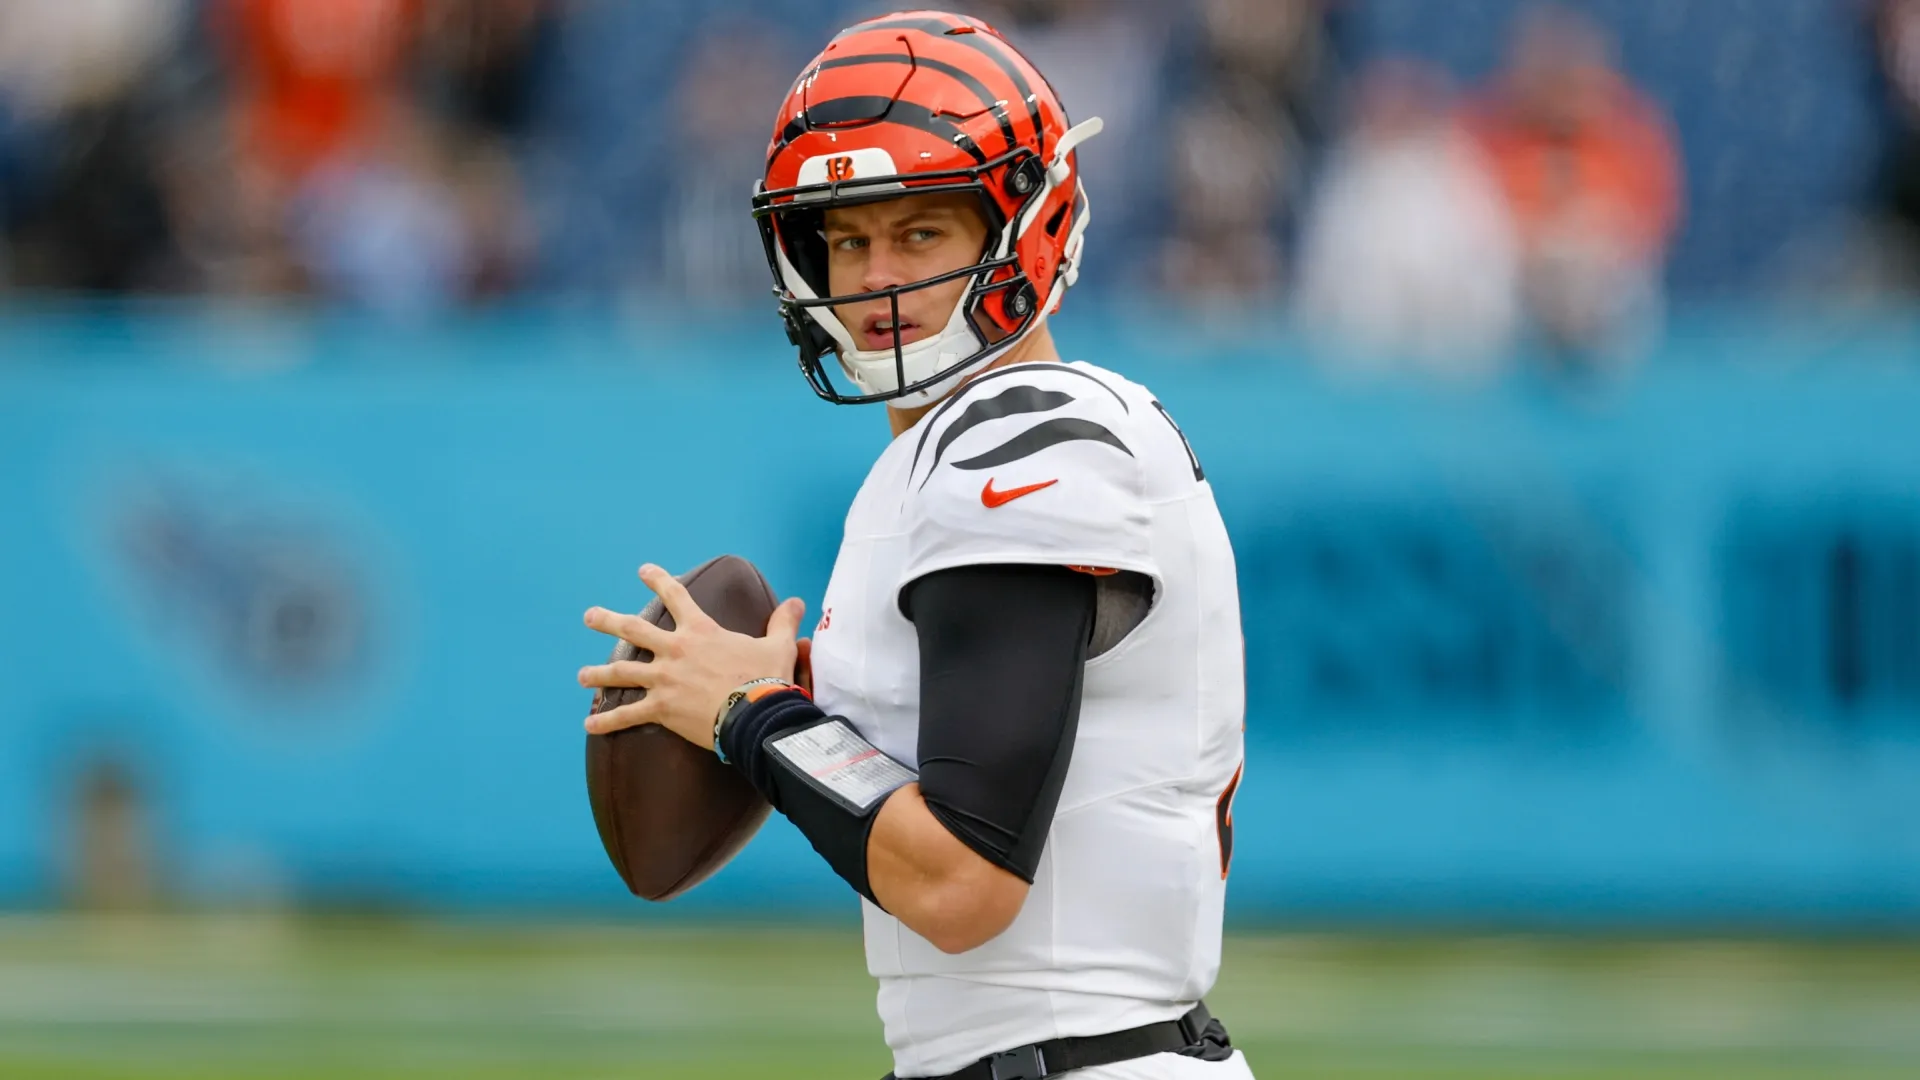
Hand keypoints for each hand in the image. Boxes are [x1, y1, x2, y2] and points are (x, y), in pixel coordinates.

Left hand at [578, 563, 805, 747]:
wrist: (755, 715)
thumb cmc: (767, 679)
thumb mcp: (778, 645)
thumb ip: (783, 622)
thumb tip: (798, 601)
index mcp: (700, 631)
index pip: (675, 597)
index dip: (658, 580)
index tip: (643, 571)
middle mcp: (674, 651)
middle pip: (632, 630)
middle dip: (607, 621)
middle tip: (589, 616)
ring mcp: (663, 680)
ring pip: (620, 674)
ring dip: (597, 674)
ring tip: (581, 676)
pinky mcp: (660, 709)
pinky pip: (627, 716)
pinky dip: (607, 721)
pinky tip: (588, 724)